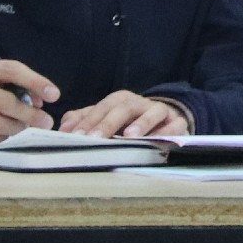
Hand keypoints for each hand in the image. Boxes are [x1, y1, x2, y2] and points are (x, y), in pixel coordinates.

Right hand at [0, 58, 57, 147]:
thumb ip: (19, 88)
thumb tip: (38, 103)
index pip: (10, 70)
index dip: (35, 81)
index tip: (54, 95)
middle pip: (5, 102)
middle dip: (31, 114)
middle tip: (47, 122)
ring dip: (17, 128)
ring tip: (21, 127)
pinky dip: (1, 138)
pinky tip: (0, 134)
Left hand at [57, 91, 191, 137]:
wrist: (168, 119)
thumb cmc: (131, 122)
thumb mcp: (108, 118)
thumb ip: (86, 119)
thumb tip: (63, 128)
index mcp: (121, 100)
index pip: (103, 107)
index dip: (89, 120)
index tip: (76, 136)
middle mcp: (140, 103)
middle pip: (123, 108)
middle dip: (108, 123)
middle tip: (95, 138)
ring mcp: (160, 111)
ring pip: (152, 112)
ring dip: (141, 123)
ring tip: (129, 136)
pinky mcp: (178, 123)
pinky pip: (175, 125)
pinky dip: (168, 133)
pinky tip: (159, 141)